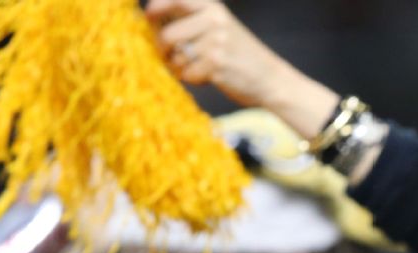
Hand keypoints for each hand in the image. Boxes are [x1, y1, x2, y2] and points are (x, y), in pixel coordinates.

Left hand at [145, 0, 339, 135]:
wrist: (269, 78)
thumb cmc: (239, 54)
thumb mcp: (220, 26)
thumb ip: (192, 20)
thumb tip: (151, 19)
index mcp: (214, 8)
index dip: (156, 8)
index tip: (148, 18)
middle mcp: (215, 21)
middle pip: (168, 34)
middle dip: (163, 50)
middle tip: (169, 57)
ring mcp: (216, 43)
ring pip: (177, 57)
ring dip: (179, 67)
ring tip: (195, 68)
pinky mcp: (217, 65)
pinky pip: (187, 73)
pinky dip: (192, 79)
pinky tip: (206, 77)